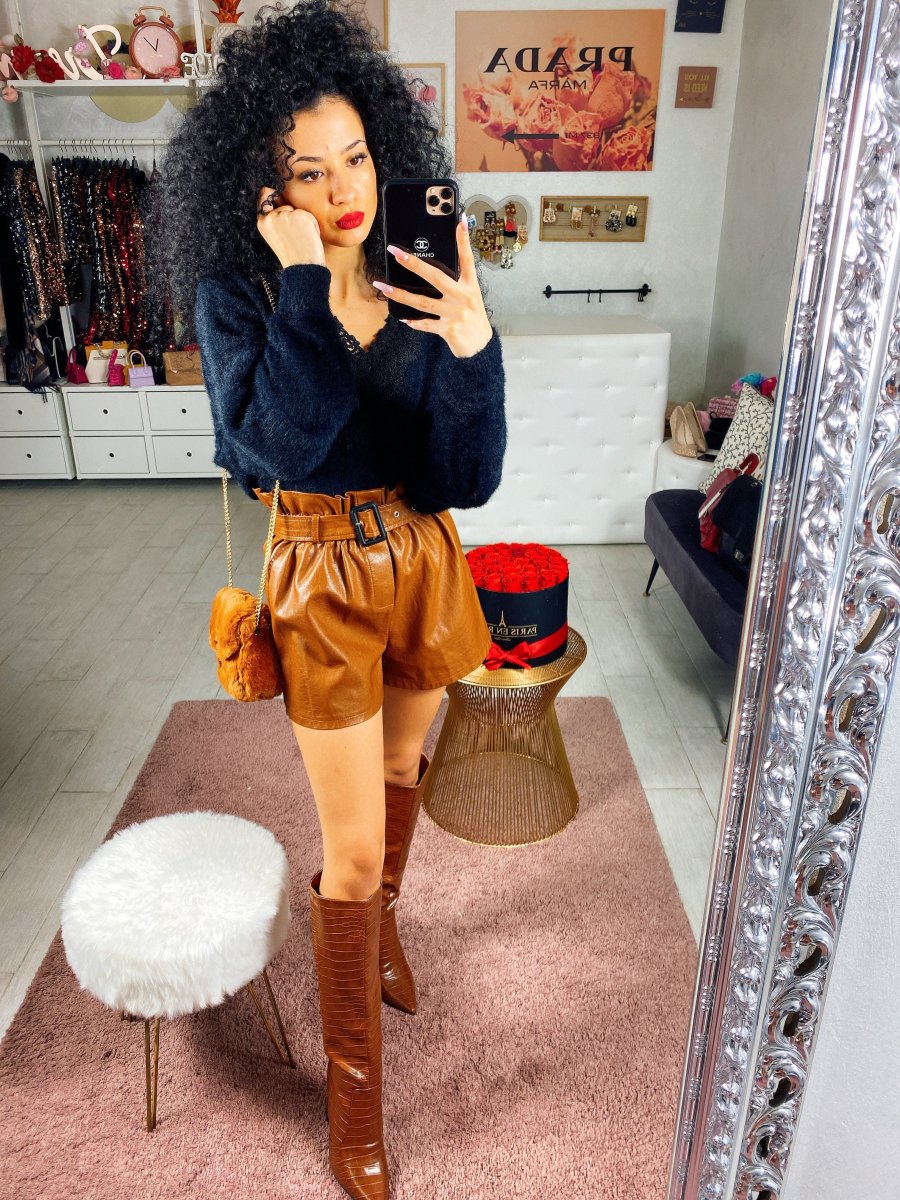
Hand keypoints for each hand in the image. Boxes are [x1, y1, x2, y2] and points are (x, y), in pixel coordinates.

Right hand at [256, 187, 325, 268]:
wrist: (303, 266)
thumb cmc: (291, 253)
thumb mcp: (275, 233)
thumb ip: (274, 216)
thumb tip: (280, 196)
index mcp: (262, 222)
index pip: (264, 194)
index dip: (273, 195)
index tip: (279, 201)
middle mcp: (271, 217)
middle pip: (284, 202)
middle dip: (291, 213)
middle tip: (294, 233)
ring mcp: (286, 215)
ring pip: (297, 208)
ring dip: (302, 220)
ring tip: (301, 236)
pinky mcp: (301, 216)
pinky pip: (308, 214)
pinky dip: (312, 224)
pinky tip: (308, 236)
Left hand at [373, 213, 493, 357]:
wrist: (481, 346)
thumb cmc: (473, 318)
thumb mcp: (470, 296)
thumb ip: (455, 283)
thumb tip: (430, 271)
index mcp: (469, 286)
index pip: (466, 259)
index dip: (463, 240)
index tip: (458, 221)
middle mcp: (462, 297)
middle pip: (435, 277)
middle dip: (414, 264)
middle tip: (397, 253)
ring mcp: (454, 313)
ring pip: (423, 302)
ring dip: (401, 294)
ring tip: (383, 287)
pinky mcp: (448, 329)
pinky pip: (426, 324)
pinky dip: (415, 323)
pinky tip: (404, 319)